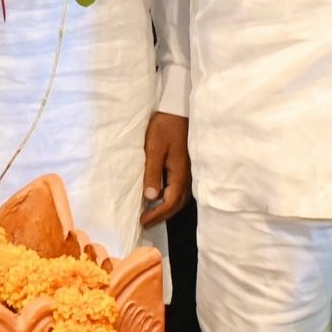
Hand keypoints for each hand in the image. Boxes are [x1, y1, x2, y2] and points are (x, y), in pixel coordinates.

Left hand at [141, 111, 190, 227]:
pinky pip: (179, 188)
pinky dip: (170, 198)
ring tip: (151, 213)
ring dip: (167, 208)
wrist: (177, 109)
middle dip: (162, 216)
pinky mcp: (186, 166)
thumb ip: (153, 172)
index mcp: (180, 174)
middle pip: (177, 204)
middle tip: (146, 222)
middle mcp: (187, 177)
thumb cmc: (164, 127)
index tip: (142, 222)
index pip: (169, 203)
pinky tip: (160, 195)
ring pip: (180, 198)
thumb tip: (151, 197)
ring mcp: (188, 172)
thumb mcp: (154, 149)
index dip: (156, 215)